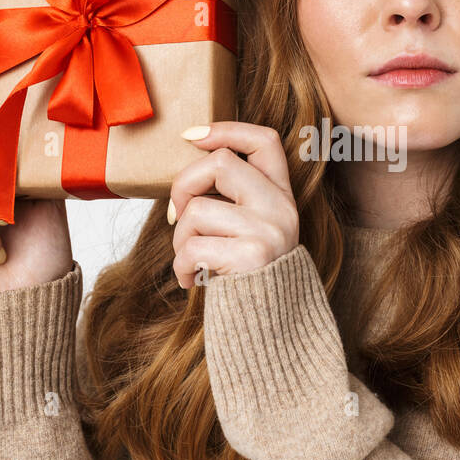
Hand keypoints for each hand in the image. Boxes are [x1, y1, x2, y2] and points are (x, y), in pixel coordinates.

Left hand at [168, 122, 299, 287]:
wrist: (271, 329)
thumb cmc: (246, 276)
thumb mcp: (252, 230)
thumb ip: (234, 199)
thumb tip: (189, 168)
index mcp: (282, 196)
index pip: (265, 141)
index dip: (227, 130)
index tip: (192, 136)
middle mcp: (281, 208)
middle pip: (219, 163)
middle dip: (183, 187)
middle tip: (177, 217)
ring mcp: (269, 230)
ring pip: (197, 211)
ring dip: (179, 240)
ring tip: (190, 261)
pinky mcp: (253, 256)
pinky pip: (193, 247)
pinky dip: (181, 266)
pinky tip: (190, 280)